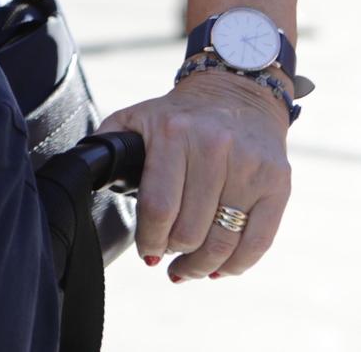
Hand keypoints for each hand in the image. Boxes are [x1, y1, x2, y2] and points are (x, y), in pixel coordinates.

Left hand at [100, 67, 291, 281]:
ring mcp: (249, 166)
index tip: (147, 252)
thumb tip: (83, 174)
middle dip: (174, 253)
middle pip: (190, 229)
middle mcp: (214, 147)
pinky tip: (220, 269)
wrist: (237, 91)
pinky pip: (259, 241)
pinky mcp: (277, 182)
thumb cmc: (179, 115)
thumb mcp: (136, 117)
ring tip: (188, 269)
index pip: (158, 206)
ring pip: (224, 241)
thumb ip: (107, 143)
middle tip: (166, 258)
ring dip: (202, 266)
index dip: (150, 239)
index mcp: (173, 133)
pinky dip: (237, 265)